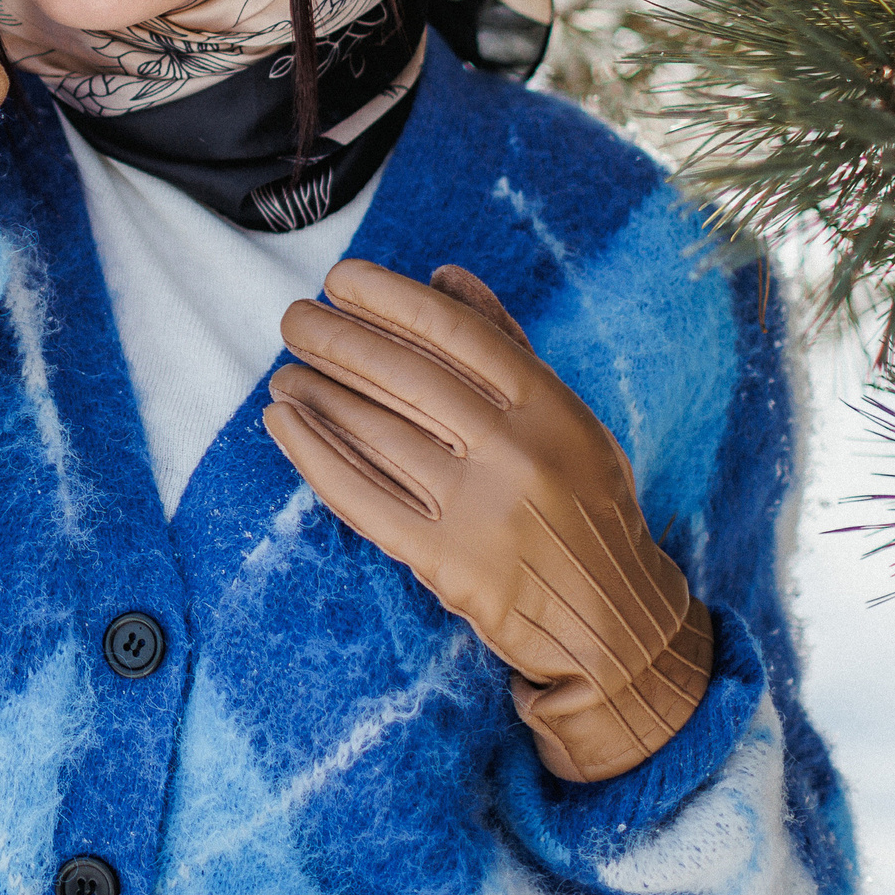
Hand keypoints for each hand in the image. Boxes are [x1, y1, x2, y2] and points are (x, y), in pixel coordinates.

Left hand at [264, 260, 711, 781]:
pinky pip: (361, 497)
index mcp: (551, 408)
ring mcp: (479, 510)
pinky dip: (313, 453)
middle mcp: (516, 453)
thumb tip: (443, 274)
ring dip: (317, 393)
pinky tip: (283, 421)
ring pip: (376, 432)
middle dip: (336, 339)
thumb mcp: (567, 418)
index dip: (390, 299)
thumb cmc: (581, 504)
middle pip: (405, 378)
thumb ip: (506, 344)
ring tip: (285, 371)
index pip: (455, 334)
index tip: (341, 280)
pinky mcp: (445, 562)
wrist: (611, 619)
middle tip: (294, 319)